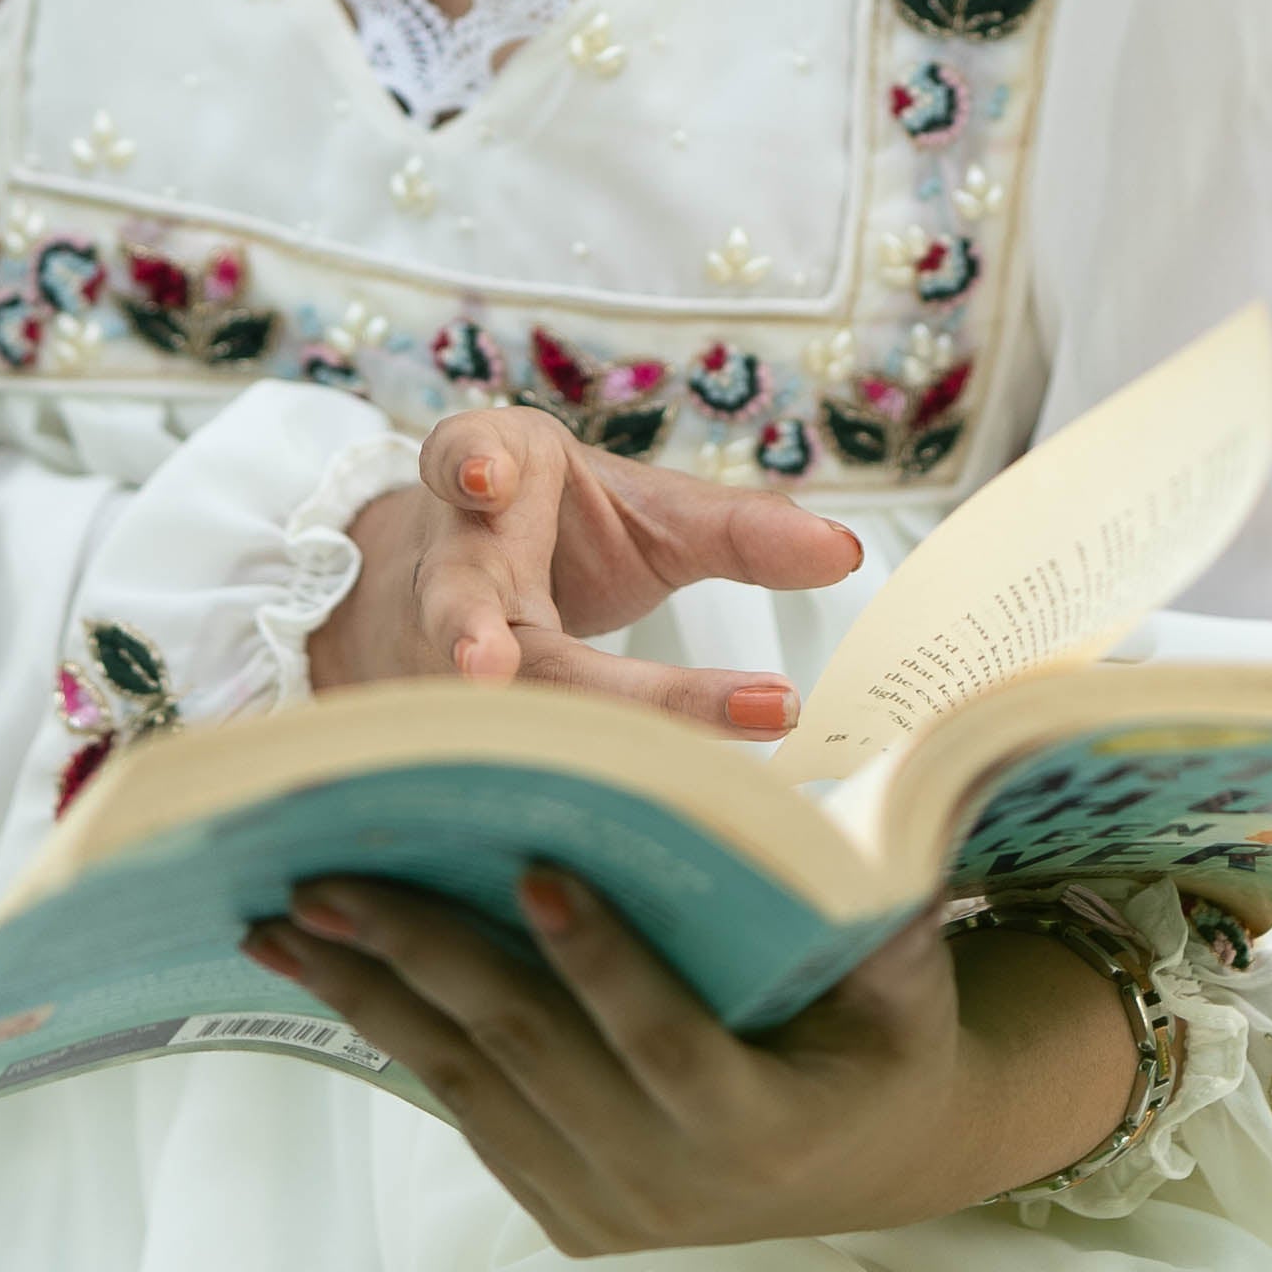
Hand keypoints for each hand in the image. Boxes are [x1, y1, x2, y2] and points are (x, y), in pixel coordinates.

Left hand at [252, 872, 1139, 1251]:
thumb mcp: (906, 980)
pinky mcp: (563, 1214)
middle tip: (330, 875)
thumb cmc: (887, 1036)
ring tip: (282, 918)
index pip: (664, 1037)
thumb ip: (876, 910)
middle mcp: (671, 1184)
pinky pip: (467, 1110)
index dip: (602, 959)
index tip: (537, 867)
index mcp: (762, 1127)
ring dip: (368, 994)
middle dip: (423, 954)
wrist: (877, 1162)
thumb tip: (842, 817)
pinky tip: (330, 968)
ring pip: (469, 1083)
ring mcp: (607, 1208)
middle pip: (530, 1053)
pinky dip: (394, 1032)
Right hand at [308, 405, 862, 740]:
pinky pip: (469, 756)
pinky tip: (571, 819)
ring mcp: (426, 645)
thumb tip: (846, 554)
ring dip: (469, 727)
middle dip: (465, 630)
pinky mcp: (434, 713)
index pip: (466, 453)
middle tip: (485, 666)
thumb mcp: (650, 517)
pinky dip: (512, 784)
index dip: (468, 465)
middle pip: (461, 598)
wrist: (452, 581)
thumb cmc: (565, 538)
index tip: (485, 476)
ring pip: (446, 690)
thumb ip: (736, 531)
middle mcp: (449, 561)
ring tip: (491, 737)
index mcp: (496, 475)